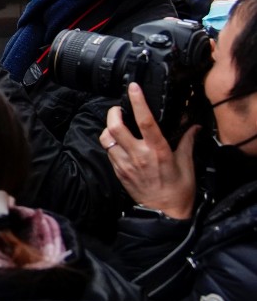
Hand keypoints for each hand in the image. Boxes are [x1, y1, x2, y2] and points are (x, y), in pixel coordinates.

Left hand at [100, 82, 197, 218]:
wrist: (164, 212)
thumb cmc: (178, 188)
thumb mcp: (186, 163)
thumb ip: (187, 141)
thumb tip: (193, 126)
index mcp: (158, 150)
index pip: (145, 120)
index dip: (138, 102)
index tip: (134, 88)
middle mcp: (138, 155)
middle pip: (115, 127)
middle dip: (113, 113)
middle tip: (118, 109)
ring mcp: (125, 164)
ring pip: (106, 139)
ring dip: (109, 129)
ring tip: (117, 126)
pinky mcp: (118, 172)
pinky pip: (108, 153)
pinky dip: (110, 144)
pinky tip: (119, 144)